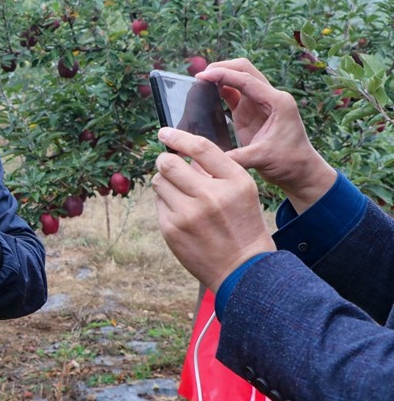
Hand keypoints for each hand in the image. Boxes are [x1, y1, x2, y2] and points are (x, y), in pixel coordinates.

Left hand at [151, 128, 275, 291]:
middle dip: (165, 161)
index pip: (200, 148)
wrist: (242, 268)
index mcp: (234, 181)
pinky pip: (158, 202)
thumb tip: (183, 152)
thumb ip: (216, 169)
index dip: (178, 136)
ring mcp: (188, 213)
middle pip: (168, 163)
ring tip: (179, 193)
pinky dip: (165, 202)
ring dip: (165, 182)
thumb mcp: (242, 191)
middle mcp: (211, 195)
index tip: (164, 132)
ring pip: (159, 181)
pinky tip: (180, 213)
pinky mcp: (172, 228)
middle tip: (169, 166)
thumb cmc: (242, 224)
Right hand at [196, 59, 335, 211]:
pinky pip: (233, 93)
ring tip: (199, 83)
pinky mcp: (249, 112)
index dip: (223, 75)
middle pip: (244, 70)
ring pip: (238, 79)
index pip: (246, 80)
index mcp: (277, 102)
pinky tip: (205, 94)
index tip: (201, 76)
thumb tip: (209, 157)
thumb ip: (236, 156)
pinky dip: (219, 90)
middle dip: (222, 68)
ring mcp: (259, 104)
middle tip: (200, 77)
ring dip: (220, 77)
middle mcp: (269, 97)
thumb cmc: (289, 162)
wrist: (300, 171)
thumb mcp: (262, 159)